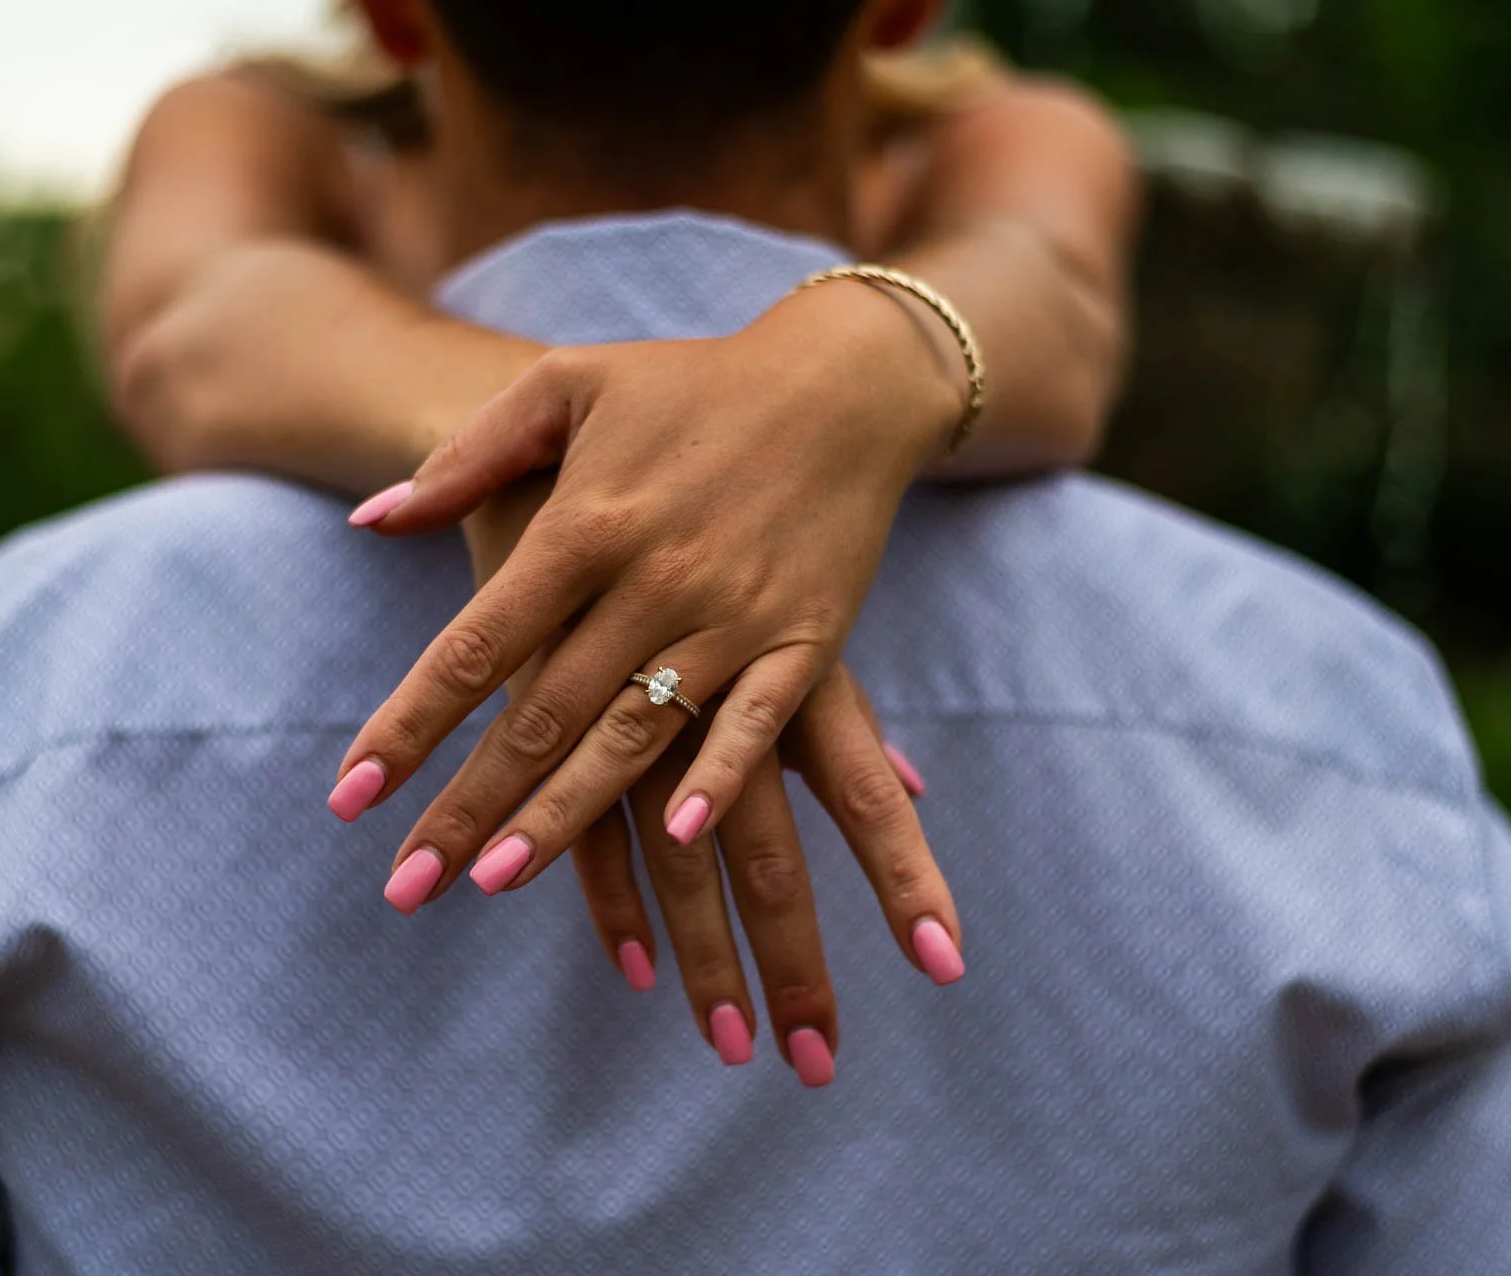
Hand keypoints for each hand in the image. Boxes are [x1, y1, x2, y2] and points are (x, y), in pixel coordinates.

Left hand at [333, 276, 959, 850]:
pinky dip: (719, 779)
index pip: (476, 644)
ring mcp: (732, 615)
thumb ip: (468, 457)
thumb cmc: (690, 382)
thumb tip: (371, 518)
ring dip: (565, 816)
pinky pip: (757, 723)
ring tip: (495, 881)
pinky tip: (675, 840)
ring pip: (634, 735)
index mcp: (585, 521)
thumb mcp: (567, 386)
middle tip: (405, 887)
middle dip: (469, 805)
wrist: (844, 379)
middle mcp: (652, 578)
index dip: (408, 723)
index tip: (347, 796)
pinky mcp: (806, 639)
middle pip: (543, 713)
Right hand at [455, 480, 965, 1083]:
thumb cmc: (699, 521)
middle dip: (796, 967)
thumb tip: (916, 786)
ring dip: (707, 963)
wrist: (573, 443)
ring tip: (734, 1049)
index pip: (862, 793)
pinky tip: (635, 970)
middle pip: (773, 864)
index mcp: (792, 668)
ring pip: (678, 869)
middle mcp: (726, 703)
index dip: (907, 876)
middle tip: (820, 1067)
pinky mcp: (563, 718)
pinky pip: (590, 833)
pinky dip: (612, 905)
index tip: (947, 964)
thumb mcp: (784, 596)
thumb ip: (838, 708)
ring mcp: (642, 718)